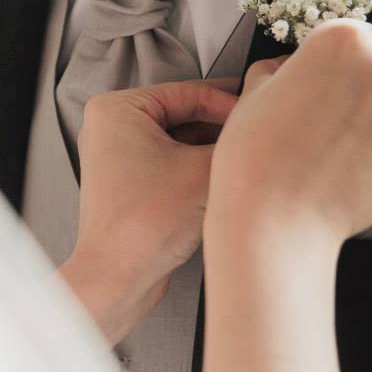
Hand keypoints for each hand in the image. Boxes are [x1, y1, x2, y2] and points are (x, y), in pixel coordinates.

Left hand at [59, 81, 235, 343]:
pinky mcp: (129, 185)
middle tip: (258, 138)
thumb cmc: (144, 225)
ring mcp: (117, 158)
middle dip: (222, 130)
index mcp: (117, 108)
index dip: (231, 104)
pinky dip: (197, 171)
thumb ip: (237, 141)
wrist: (117, 280)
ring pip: (180, 142)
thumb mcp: (205, 171)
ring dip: (212, 152)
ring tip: (246, 162)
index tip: (260, 115)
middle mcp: (111, 128)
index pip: (190, 92)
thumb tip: (260, 127)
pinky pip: (171, 165)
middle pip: (185, 116)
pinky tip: (226, 183)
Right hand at [198, 22, 371, 371]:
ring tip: (357, 137)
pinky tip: (360, 166)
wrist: (275, 220)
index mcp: (341, 40)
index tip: (330, 76)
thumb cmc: (255, 154)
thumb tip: (292, 69)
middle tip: (359, 94)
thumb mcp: (254, 93)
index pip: (361, 30)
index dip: (344, 53)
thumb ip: (283, 68)